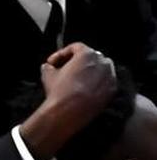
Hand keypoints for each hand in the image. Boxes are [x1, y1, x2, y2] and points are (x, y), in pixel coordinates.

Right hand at [22, 43, 116, 159]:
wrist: (69, 112)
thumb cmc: (59, 91)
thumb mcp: (48, 75)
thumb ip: (49, 67)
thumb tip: (48, 67)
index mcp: (87, 54)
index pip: (75, 47)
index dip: (61, 54)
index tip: (52, 63)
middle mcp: (102, 62)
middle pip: (91, 56)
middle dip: (78, 62)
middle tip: (66, 69)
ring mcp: (110, 76)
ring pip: (101, 69)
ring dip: (89, 72)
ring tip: (77, 80)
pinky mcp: (112, 90)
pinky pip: (105, 81)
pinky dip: (97, 83)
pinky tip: (85, 90)